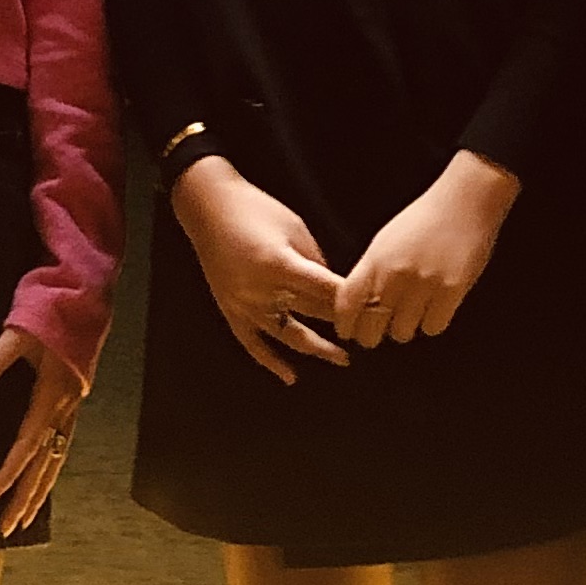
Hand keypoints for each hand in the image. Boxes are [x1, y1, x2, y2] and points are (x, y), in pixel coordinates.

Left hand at [0, 327, 87, 537]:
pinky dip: (52, 465)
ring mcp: (74, 402)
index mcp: (52, 394)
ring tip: (27, 516)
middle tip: (9, 529)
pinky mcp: (75, 396)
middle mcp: (67, 405)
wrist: (86, 291)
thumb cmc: (51, 311)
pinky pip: (63, 442)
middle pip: (47, 463)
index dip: (7, 474)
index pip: (27, 445)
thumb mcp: (16, 334)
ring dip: (42, 489)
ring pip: (58, 457)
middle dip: (27, 498)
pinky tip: (44, 476)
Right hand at [170, 156, 353, 385]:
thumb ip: (315, 261)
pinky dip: (271, 361)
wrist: (209, 207)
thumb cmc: (256, 209)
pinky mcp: (230, 310)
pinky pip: (252, 343)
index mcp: (280, 265)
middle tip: (370, 332)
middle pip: (312, 312)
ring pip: (288, 335)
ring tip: (343, 359)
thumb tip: (334, 286)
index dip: (353, 301)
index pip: (326, 290)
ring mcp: (244, 304)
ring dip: (317, 348)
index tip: (377, 310)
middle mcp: (261, 291)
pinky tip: (291, 377)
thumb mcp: (295, 227)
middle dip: (343, 322)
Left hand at [336, 152, 521, 348]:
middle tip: (380, 332)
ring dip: (406, 327)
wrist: (465, 200)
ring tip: (414, 313)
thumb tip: (360, 307)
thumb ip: (371, 271)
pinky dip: (433, 322)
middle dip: (372, 335)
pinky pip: (433, 327)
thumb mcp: (386, 240)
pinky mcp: (451, 290)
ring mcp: (424, 283)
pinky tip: (436, 308)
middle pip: (371, 326)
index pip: (347, 303)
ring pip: (403, 332)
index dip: (345, 324)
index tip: (349, 331)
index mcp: (375, 259)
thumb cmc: (424, 219)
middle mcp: (395, 274)